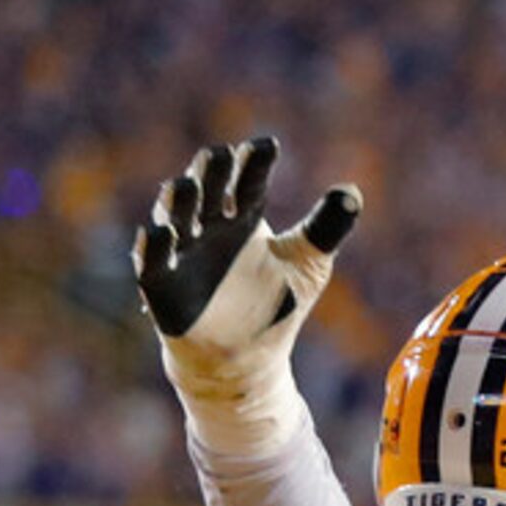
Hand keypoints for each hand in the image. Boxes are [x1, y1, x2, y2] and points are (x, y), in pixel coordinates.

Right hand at [133, 137, 360, 450]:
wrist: (248, 360)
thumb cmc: (276, 305)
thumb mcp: (308, 264)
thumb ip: (327, 227)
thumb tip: (353, 192)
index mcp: (243, 216)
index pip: (247, 180)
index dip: (255, 162)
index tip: (268, 145)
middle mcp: (208, 226)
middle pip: (206, 188)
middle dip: (211, 172)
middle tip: (221, 155)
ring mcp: (183, 252)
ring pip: (174, 215)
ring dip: (178, 200)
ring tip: (187, 185)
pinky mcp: (161, 284)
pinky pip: (152, 261)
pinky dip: (155, 246)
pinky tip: (162, 232)